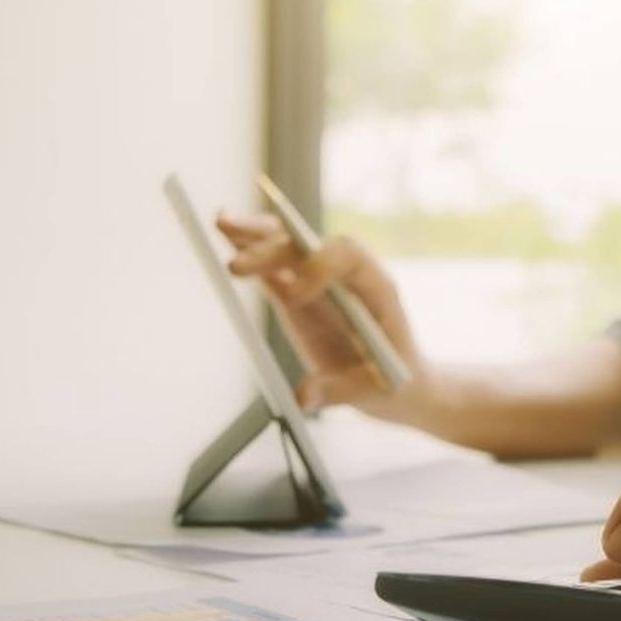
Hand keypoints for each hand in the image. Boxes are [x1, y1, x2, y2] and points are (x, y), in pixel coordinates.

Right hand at [215, 213, 426, 418]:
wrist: (398, 384)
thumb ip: (340, 390)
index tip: (295, 296)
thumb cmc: (394, 383)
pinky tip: (226, 237)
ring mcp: (321, 284)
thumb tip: (304, 396)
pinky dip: (251, 254)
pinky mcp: (300, 297)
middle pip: (309, 246)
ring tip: (223, 223)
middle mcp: (346, 278)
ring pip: (288, 247)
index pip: (348, 256)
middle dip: (274, 250)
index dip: (319, 267)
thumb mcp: (375, 392)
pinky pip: (274, 269)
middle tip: (238, 266)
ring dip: (256, 236)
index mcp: (376, 289)